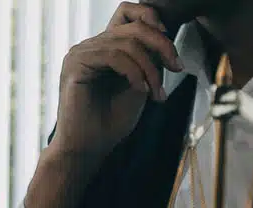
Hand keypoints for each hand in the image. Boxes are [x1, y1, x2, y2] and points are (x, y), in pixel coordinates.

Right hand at [51, 2, 182, 160]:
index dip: (154, 21)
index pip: (128, 12)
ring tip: (156, 92)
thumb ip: (147, 59)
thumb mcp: (140, 84)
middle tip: (177, 68)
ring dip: (150, 68)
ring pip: (128, 42)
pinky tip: (141, 91)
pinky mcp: (75, 64)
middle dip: (162, 46)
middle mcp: (89, 46)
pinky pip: (115, 55)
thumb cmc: (111, 123)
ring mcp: (80, 53)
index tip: (171, 52)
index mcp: (102, 48)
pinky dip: (135, 72)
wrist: (88, 149)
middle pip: (134, 26)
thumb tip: (164, 34)